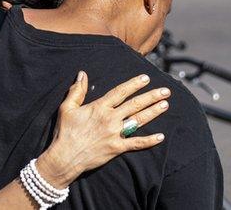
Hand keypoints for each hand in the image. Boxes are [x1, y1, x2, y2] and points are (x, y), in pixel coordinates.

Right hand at [35, 71, 169, 187]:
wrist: (64, 157)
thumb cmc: (64, 132)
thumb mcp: (67, 108)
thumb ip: (76, 90)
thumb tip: (82, 74)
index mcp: (99, 107)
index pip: (121, 92)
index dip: (134, 84)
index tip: (146, 78)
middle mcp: (110, 118)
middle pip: (135, 104)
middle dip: (151, 96)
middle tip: (165, 91)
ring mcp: (114, 133)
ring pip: (138, 120)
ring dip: (153, 112)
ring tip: (165, 105)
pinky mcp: (116, 148)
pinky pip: (136, 143)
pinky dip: (149, 141)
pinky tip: (161, 137)